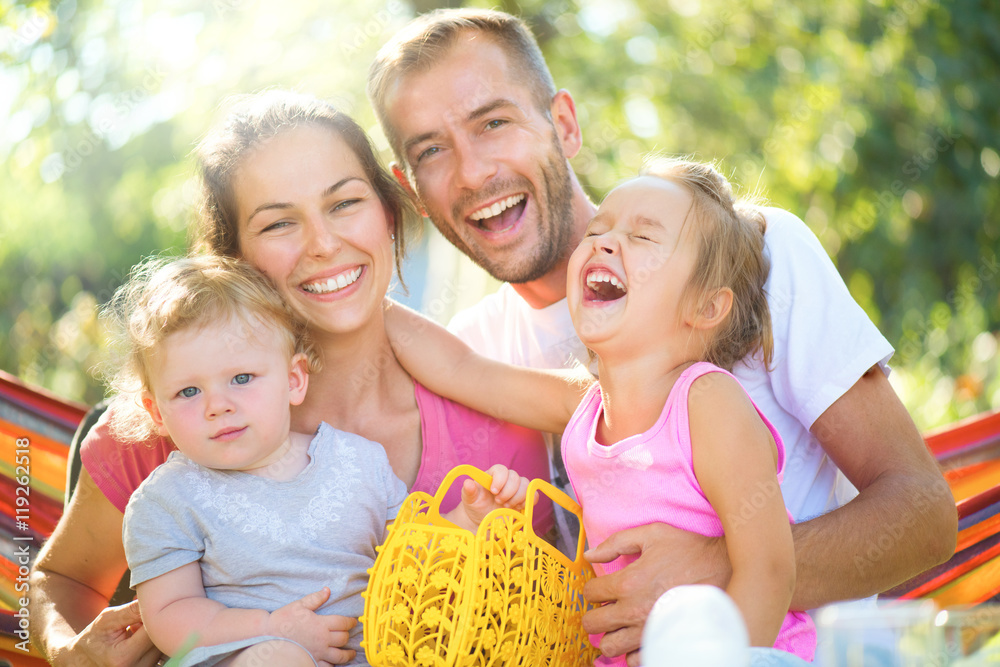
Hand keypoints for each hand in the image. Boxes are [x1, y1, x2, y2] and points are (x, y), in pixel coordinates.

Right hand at [54, 600, 161, 666]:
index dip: (153, 616)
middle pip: (161, 640)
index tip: (146, 607)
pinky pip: (160, 654)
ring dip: (155, 634)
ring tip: (135, 629)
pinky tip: (140, 639)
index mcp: (123, 658)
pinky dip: (154, 644)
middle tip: (139, 618)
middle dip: (155, 624)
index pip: (152, 632)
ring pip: (163, 646)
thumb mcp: (108, 619)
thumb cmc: (94, 637)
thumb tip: (157, 599)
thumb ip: (132, 610)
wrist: (82, 660)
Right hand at [266, 588, 357, 664]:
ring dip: (348, 655)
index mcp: (321, 624)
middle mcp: (322, 639)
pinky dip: (333, 665)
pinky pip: (327, 666)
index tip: (354, 622)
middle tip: (349, 634)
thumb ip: (315, 598)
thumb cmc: (283, 620)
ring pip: (339, 656)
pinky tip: (334, 662)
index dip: (351, 622)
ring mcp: (318, 653)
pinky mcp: (311, 661)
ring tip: (351, 654)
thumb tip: (327, 590)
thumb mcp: (299, 605)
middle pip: (343, 638)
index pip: (343, 623)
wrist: (268, 637)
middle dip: (348, 635)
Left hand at [460, 464, 529, 526]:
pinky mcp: (524, 499)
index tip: (494, 492)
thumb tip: (468, 482)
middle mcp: (506, 479)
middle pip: (515, 477)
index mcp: (492, 475)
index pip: (501, 469)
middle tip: (498, 502)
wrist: (482, 519)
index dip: (500, 479)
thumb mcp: (469, 499)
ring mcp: (516, 489)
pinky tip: (517, 508)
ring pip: (526, 484)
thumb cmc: (475, 505)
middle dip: (508, 492)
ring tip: (506, 506)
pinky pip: (533, 495)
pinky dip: (527, 502)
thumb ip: (468, 491)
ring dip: (518, 497)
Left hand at [582, 523, 728, 666]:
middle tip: (606, 608)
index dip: (593, 588)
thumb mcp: (652, 534)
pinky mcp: (664, 642)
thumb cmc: (690, 551)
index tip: (602, 587)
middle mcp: (635, 610)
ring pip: (609, 647)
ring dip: (610, 635)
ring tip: (620, 624)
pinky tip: (638, 636)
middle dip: (594, 614)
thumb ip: (617, 542)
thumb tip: (591, 554)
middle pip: (593, 624)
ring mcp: (649, 630)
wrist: (726, 571)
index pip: (590, 593)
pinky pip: (635, 659)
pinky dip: (631, 651)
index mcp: (628, 581)